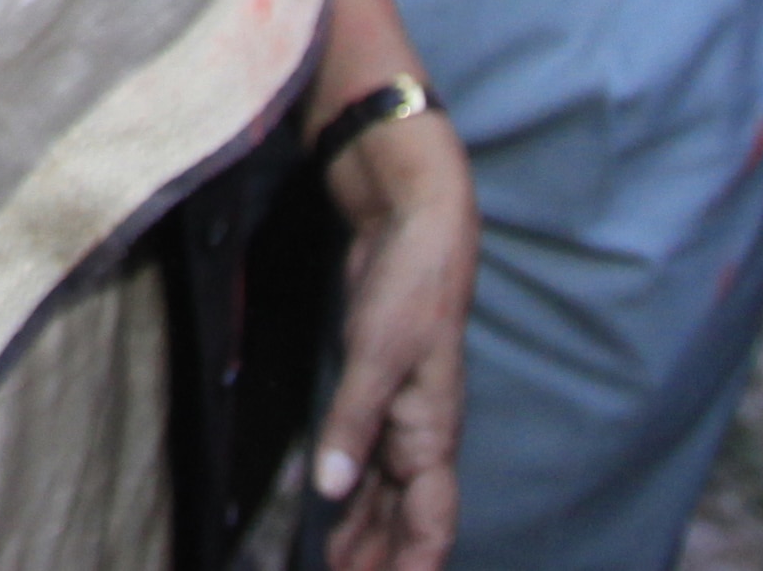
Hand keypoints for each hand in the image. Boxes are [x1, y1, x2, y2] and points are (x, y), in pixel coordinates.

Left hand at [315, 111, 474, 570]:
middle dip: (383, 560)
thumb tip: (331, 493)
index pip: (430, 525)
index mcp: (431, 435)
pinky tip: (336, 514)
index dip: (412, 565)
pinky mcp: (379, 396)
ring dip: (365, 537)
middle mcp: (421, 437)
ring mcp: (401, 418)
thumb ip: (353, 423)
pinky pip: (369, 465)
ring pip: (385, 498)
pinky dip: (354, 498)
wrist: (415, 227)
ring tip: (338, 570)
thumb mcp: (377, 354)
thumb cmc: (410, 288)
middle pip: (407, 522)